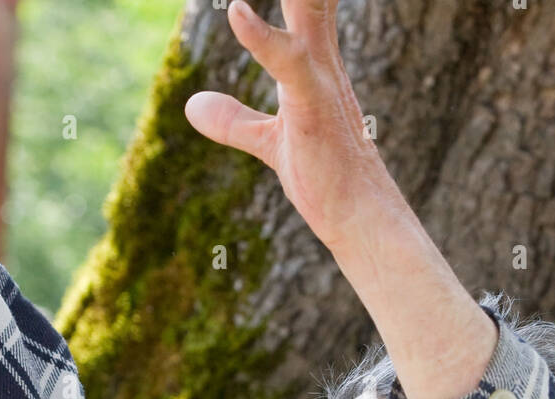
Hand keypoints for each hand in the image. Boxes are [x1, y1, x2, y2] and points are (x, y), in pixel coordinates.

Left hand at [184, 0, 388, 256]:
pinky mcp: (311, 109)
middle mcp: (321, 56)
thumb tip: (193, 105)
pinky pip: (287, 64)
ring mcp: (319, 79)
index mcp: (313, 57)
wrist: (361, 222)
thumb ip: (234, 121)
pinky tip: (238, 12)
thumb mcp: (271, 144)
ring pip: (304, 5)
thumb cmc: (325, 180)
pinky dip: (261, 37)